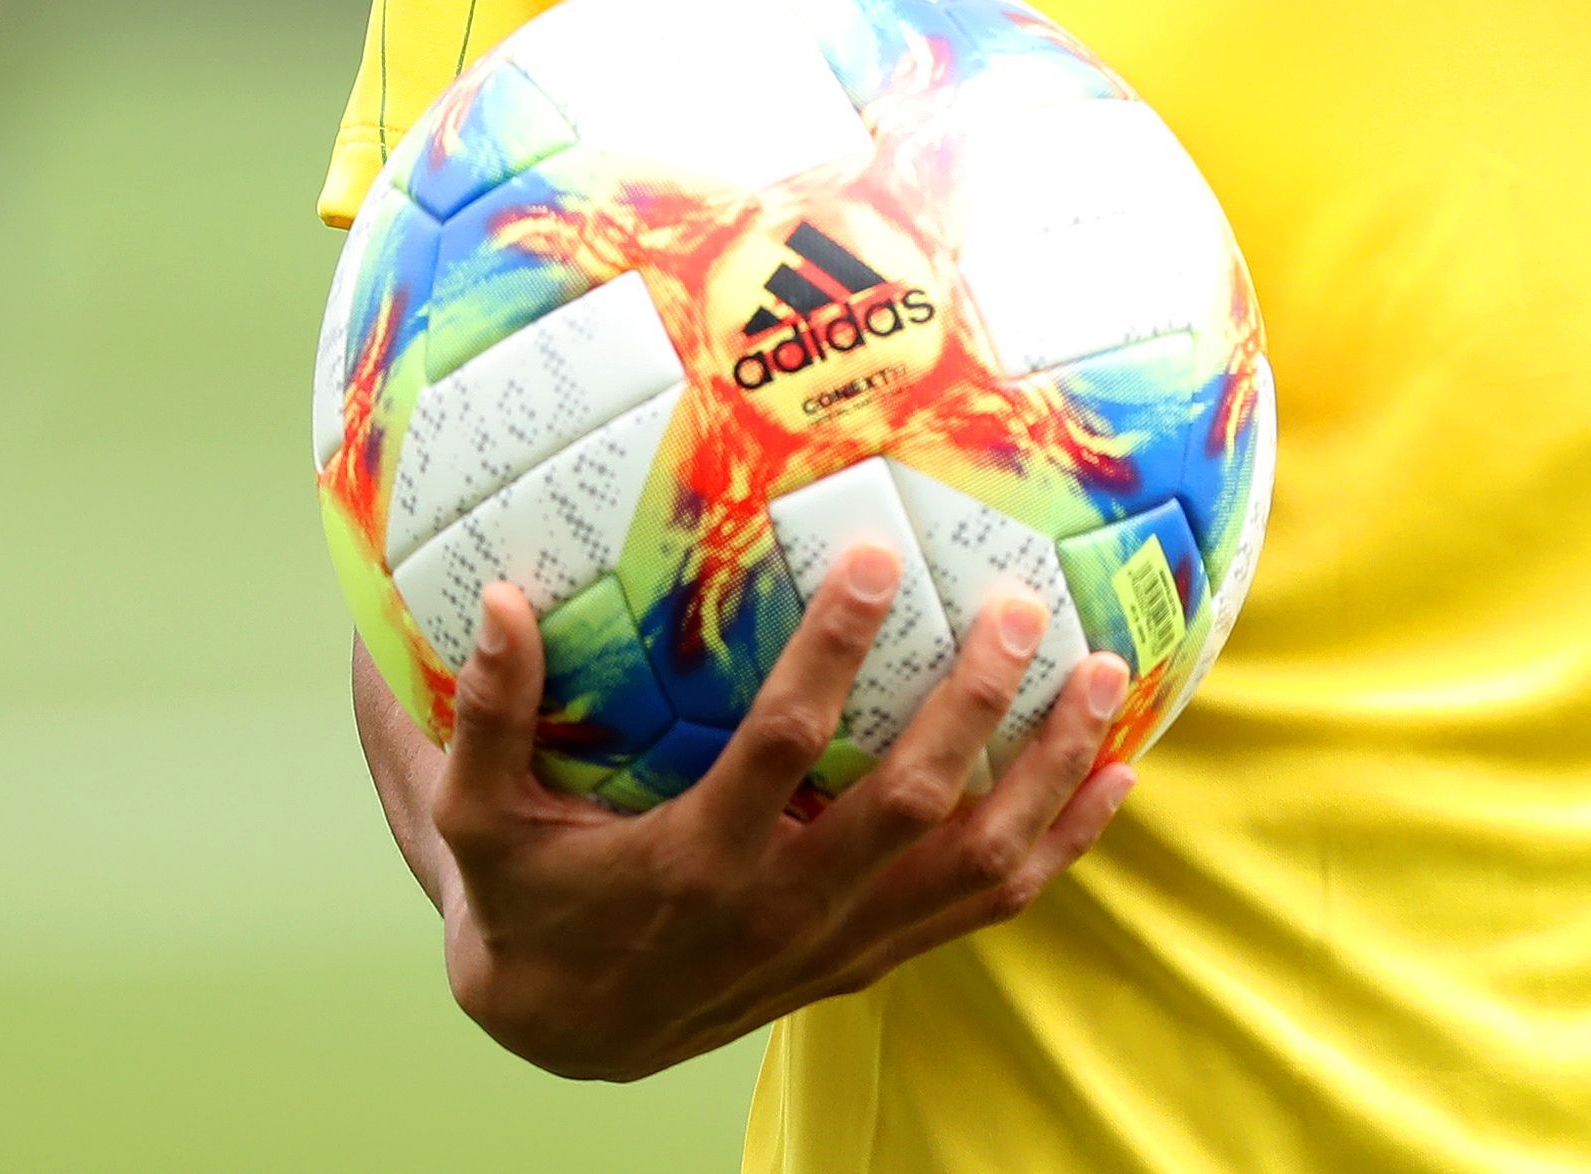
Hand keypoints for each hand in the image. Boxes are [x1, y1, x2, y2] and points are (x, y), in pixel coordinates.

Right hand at [397, 543, 1136, 1081]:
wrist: (565, 1030)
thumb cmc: (525, 898)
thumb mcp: (477, 817)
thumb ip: (487, 713)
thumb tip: (496, 596)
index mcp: (696, 860)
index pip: (782, 750)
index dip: (833, 656)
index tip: (877, 561)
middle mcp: (783, 908)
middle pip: (907, 804)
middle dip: (975, 706)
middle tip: (1021, 609)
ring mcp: (840, 942)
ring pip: (972, 864)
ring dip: (1047, 773)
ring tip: (1105, 679)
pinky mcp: (871, 960)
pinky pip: (987, 907)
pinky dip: (1059, 845)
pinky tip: (1113, 778)